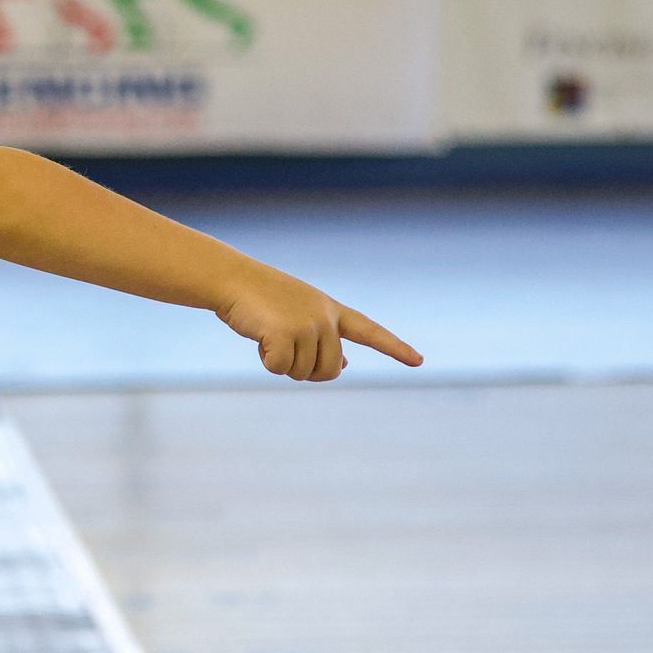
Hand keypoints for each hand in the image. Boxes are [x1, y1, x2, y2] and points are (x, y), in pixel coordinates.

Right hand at [217, 271, 422, 382]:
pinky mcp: (287, 334)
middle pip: (330, 370)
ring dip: (282, 363)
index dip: (395, 348)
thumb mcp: (300, 316)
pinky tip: (259, 337)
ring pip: (303, 372)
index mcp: (332, 311)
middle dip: (305, 369)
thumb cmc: (263, 300)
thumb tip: (344, 367)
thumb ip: (325, 340)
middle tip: (282, 345)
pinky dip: (267, 361)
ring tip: (268, 333)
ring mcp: (308, 325)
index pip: (370, 332)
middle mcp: (326, 318)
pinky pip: (281, 369)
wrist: (233, 279)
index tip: (418, 361)